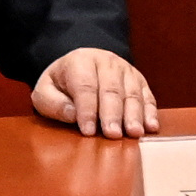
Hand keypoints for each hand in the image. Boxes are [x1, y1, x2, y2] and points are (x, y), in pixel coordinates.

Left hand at [33, 47, 158, 138]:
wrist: (81, 66)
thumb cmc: (60, 85)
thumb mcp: (44, 91)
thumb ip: (52, 103)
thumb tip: (72, 114)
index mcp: (80, 61)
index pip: (85, 87)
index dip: (87, 110)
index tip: (88, 131)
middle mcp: (106, 62)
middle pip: (111, 89)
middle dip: (112, 113)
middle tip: (113, 134)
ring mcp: (125, 69)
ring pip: (132, 92)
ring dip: (134, 114)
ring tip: (134, 133)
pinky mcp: (138, 79)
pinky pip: (147, 94)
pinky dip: (150, 111)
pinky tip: (150, 126)